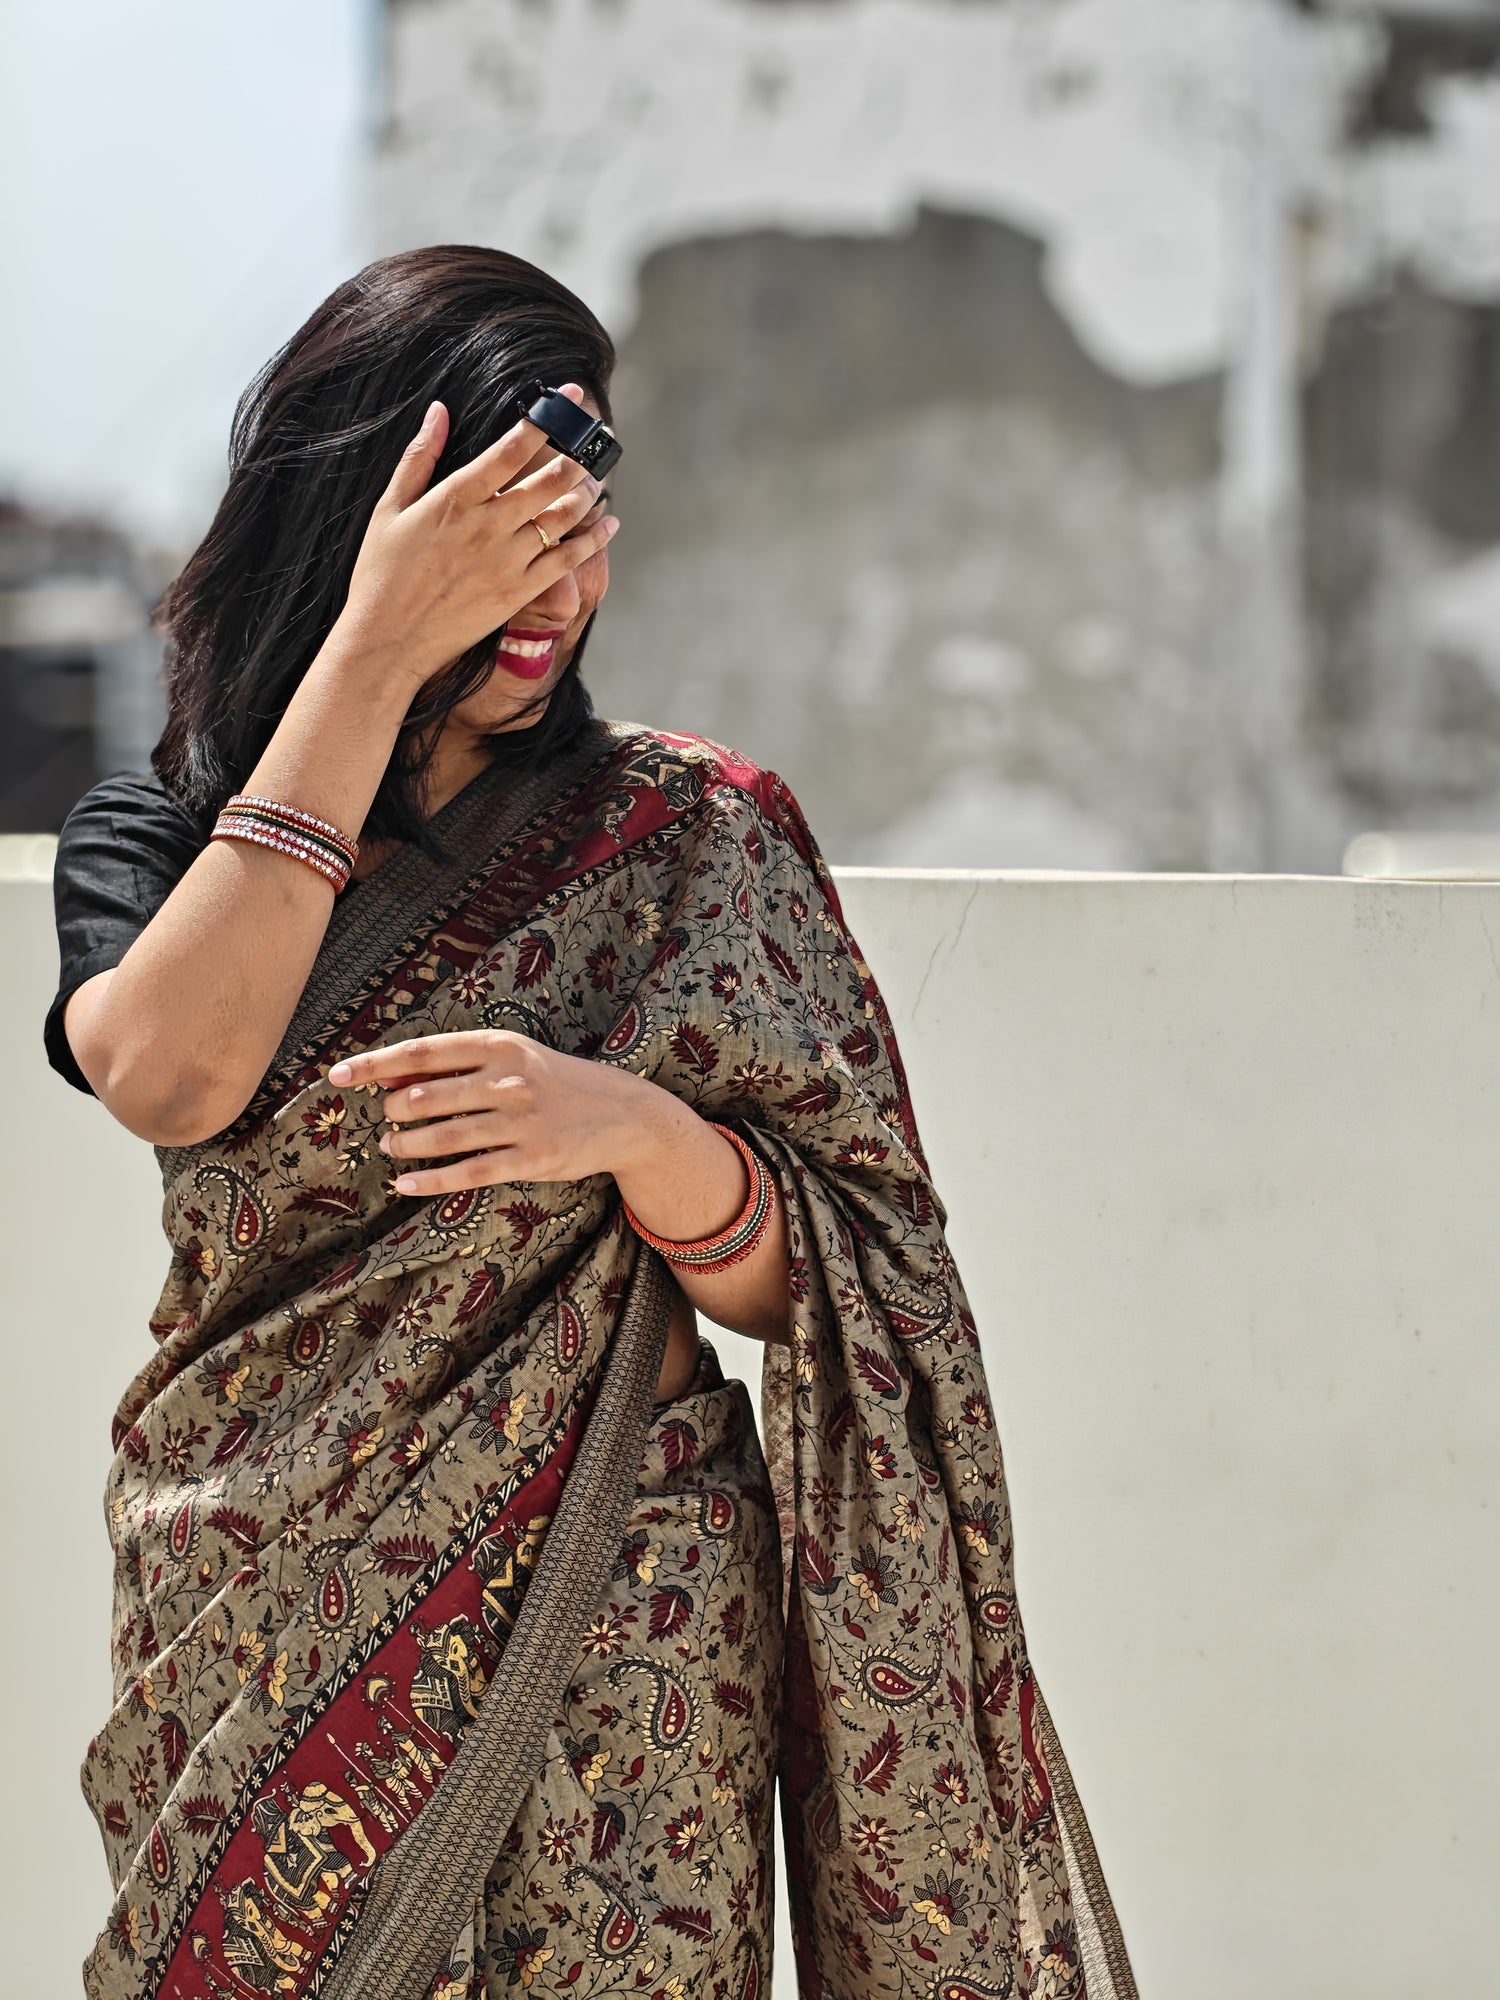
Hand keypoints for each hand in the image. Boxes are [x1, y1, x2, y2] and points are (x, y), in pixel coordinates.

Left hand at [327, 1030, 675, 1193]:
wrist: (623, 1114)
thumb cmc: (554, 1081)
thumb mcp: (513, 1058)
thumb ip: (456, 1066)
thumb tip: (390, 1076)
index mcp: (500, 1045)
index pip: (422, 1052)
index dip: (374, 1064)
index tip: (337, 1075)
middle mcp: (509, 1080)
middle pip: (425, 1097)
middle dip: (395, 1110)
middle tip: (390, 1118)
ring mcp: (521, 1122)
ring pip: (442, 1137)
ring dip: (406, 1144)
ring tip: (393, 1145)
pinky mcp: (531, 1160)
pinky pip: (467, 1173)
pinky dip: (430, 1180)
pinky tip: (406, 1184)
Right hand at [335, 388, 619, 690]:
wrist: (388, 640)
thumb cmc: (381, 575)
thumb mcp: (389, 509)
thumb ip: (419, 458)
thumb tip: (438, 410)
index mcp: (455, 497)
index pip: (513, 447)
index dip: (549, 418)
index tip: (574, 399)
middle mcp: (488, 524)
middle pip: (550, 479)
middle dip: (577, 454)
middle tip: (591, 441)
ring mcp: (508, 559)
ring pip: (564, 516)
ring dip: (587, 492)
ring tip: (596, 480)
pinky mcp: (520, 591)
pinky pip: (569, 559)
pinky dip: (594, 538)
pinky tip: (609, 523)